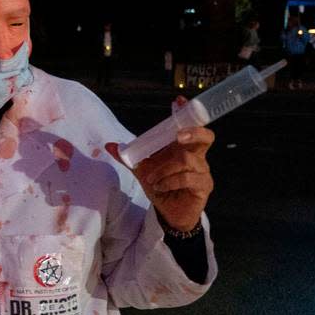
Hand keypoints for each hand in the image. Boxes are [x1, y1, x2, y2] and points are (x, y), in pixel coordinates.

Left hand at [107, 97, 214, 230]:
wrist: (168, 212)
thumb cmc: (161, 187)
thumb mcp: (142, 170)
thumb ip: (129, 157)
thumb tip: (109, 145)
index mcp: (182, 148)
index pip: (190, 126)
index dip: (186, 113)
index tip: (178, 101)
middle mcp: (196, 156)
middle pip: (205, 137)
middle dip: (192, 132)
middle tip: (178, 136)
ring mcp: (203, 171)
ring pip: (186, 160)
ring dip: (164, 169)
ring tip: (151, 179)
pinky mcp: (204, 186)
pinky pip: (188, 178)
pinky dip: (169, 181)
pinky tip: (160, 187)